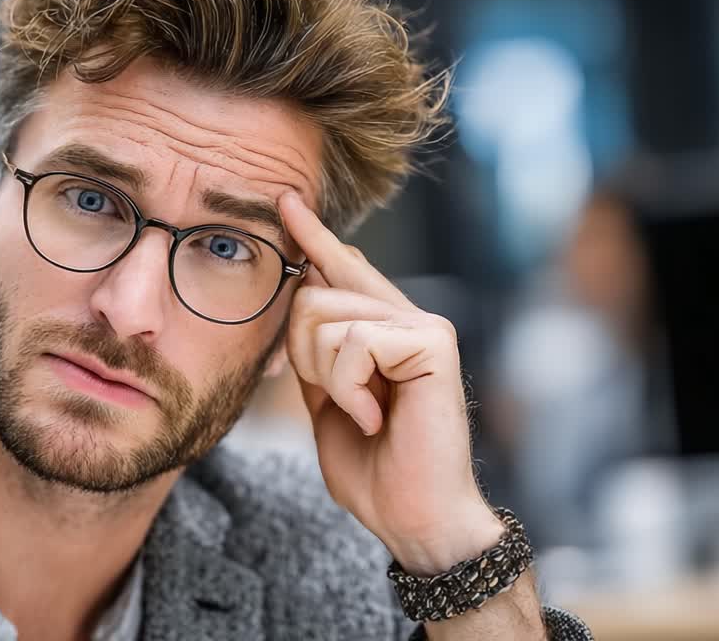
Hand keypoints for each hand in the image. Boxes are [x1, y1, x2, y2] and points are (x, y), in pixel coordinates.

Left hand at [279, 192, 503, 574]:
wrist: (413, 517)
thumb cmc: (374, 468)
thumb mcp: (328, 402)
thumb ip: (317, 352)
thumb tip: (300, 294)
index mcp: (382, 329)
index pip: (340, 268)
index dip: (311, 236)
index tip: (285, 202)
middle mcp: (407, 315)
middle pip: (312, 293)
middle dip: (302, 353)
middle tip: (341, 403)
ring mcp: (424, 324)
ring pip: (326, 317)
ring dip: (327, 377)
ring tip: (363, 414)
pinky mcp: (433, 340)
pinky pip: (354, 341)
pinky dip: (348, 388)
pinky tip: (374, 417)